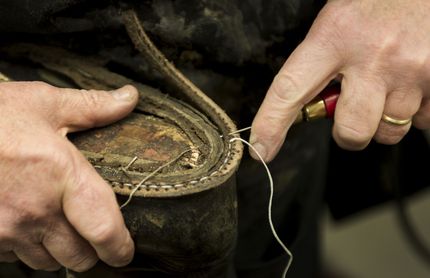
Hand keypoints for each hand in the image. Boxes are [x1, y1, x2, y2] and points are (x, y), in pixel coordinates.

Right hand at [0, 81, 137, 270]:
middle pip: (79, 256)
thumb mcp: (44, 103)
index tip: (125, 251)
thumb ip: (93, 107)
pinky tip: (24, 221)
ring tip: (56, 223)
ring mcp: (5, 229)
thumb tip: (129, 98)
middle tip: (92, 233)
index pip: (103, 228)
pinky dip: (25, 246)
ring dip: (57, 249)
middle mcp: (35, 210)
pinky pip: (14, 258)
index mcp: (61, 175)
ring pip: (47, 262)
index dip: (120, 247)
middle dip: (91, 249)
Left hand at [250, 0, 429, 161]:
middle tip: (352, 112)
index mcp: (333, 37)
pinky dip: (415, 112)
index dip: (272, 124)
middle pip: (351, 131)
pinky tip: (410, 85)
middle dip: (348, 133)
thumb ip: (321, 66)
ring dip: (383, 120)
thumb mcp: (336, 24)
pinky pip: (422, 122)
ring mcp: (410, 70)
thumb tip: (312, 110)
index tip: (261, 149)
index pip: (290, 90)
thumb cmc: (375, 3)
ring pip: (389, 132)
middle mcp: (373, 57)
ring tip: (387, 87)